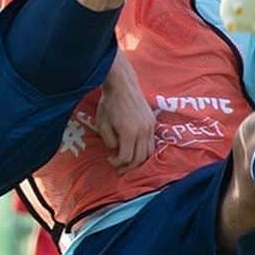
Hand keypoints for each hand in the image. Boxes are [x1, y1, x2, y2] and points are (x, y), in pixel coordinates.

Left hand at [97, 52, 155, 172]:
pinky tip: (135, 151)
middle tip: (119, 169)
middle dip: (128, 167)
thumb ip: (109, 141)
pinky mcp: (153, 122)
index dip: (116, 162)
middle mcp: (143, 131)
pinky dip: (144, 151)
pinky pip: (152, 143)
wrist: (123, 85)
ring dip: (139, 161)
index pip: (126, 157)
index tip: (109, 159)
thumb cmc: (109, 104)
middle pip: (140, 158)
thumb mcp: (102, 124)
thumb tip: (116, 150)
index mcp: (129, 132)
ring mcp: (150, 127)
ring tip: (128, 163)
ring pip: (149, 153)